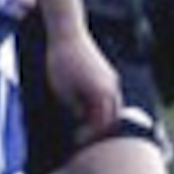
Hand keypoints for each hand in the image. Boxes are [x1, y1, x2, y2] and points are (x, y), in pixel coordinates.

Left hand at [46, 29, 121, 143]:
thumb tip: (80, 118)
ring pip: (113, 106)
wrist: (67, 34)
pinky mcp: (107, 72)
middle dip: (99, 129)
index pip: (101, 124)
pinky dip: (102, 105)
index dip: (89, 135)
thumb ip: (75, 108)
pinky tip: (88, 107)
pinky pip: (109, 95)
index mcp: (100, 94)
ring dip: (102, 116)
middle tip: (82, 136)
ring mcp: (111, 79)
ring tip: (86, 124)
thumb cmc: (61, 62)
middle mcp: (110, 87)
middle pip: (111, 117)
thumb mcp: (62, 91)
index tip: (76, 140)